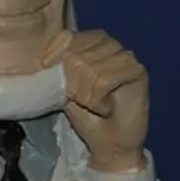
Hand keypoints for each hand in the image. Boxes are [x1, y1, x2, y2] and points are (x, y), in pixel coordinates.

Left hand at [40, 29, 148, 172]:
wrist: (110, 143)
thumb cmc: (86, 115)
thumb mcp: (64, 88)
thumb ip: (58, 68)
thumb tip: (41, 59)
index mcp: (90, 41)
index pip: (66, 37)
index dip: (56, 58)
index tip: (55, 80)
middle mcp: (109, 43)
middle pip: (76, 56)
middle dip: (73, 86)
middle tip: (83, 101)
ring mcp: (125, 55)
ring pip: (90, 69)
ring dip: (86, 96)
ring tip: (95, 105)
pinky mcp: (138, 70)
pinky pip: (105, 80)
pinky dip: (98, 101)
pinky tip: (106, 108)